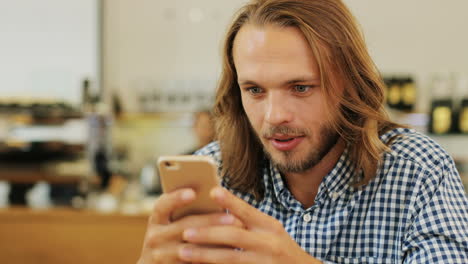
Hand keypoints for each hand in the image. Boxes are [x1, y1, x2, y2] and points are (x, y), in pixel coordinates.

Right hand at [137, 188, 242, 263]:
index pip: (162, 205)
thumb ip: (187, 210)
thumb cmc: (174, 235)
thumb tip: (215, 195)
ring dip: (216, 242)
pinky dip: (211, 258)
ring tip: (236, 236)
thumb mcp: (173, 222)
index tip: (193, 193)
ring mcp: (161, 256)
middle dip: (210, 221)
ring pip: (192, 249)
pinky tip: (229, 253)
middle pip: (184, 227)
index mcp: (156, 219)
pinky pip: (195, 263)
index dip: (176, 198)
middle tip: (234, 218)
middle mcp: (155, 237)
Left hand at [178, 187, 322, 263]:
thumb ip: (250, 221)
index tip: (212, 192)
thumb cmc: (281, 249)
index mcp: (270, 226)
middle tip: (185, 232)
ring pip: (230, 259)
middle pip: (234, 236)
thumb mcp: (272, 231)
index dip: (230, 201)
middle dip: (207, 234)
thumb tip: (221, 208)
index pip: (247, 211)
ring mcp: (264, 263)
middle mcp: (269, 243)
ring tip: (184, 252)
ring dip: (204, 255)